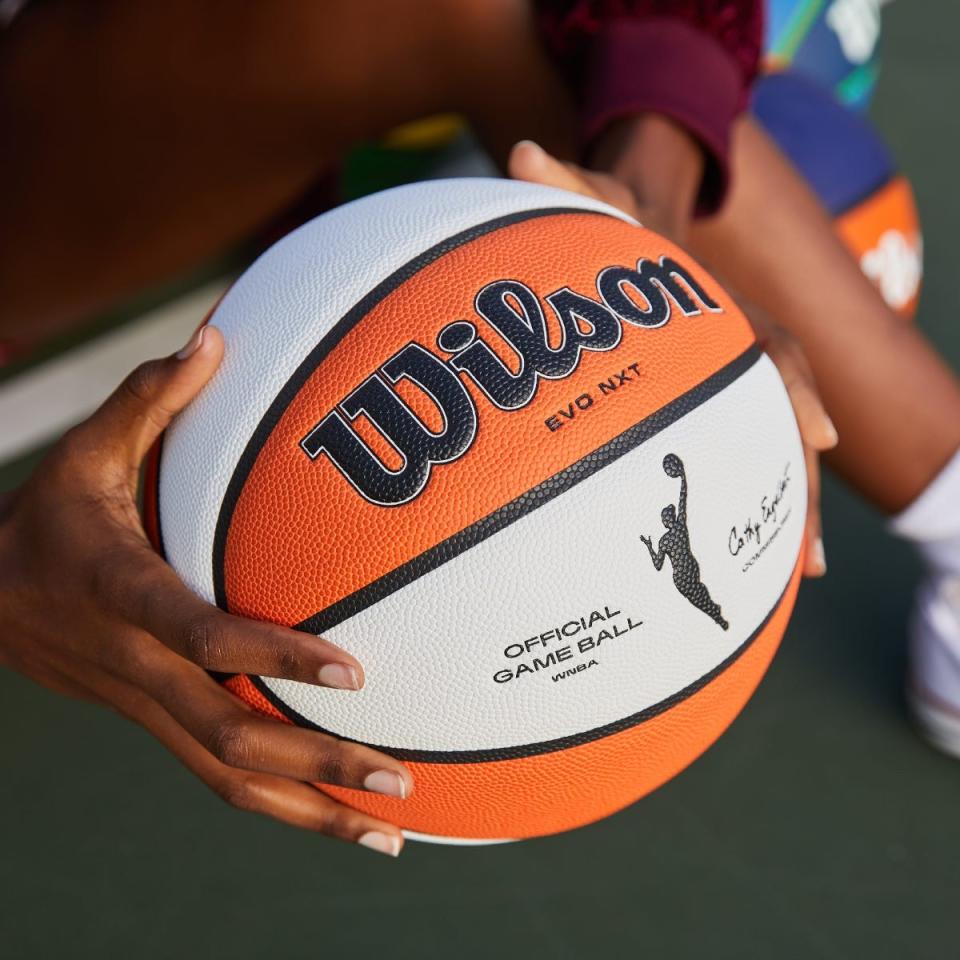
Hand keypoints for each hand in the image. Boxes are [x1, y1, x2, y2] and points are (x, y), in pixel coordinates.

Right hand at [0, 326, 411, 855]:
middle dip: (316, 763)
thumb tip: (214, 335)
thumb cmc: (48, 517)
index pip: (203, 634)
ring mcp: (146, 708)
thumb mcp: (84, 453)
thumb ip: (150, 401)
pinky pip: (221, 778)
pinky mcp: (155, 724)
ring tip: (388, 834)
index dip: (274, 656)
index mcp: (121, 594)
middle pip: (229, 739)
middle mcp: (137, 666)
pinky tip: (336, 818)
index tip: (353, 670)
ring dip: (308, 813)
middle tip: (399, 779)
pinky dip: (282, 808)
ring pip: (228, 782)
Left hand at [508, 140, 836, 576]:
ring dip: (784, 511)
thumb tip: (523, 155)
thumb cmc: (617, 222)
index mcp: (718, 308)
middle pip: (784, 421)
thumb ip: (561, 182)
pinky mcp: (705, 404)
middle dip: (796, 483)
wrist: (645, 223)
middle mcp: (736, 347)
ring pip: (767, 448)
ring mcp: (725, 379)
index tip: (819, 438)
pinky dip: (741, 506)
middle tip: (808, 561)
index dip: (792, 389)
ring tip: (799, 579)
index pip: (770, 348)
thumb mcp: (593, 195)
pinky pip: (733, 456)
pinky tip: (745, 567)